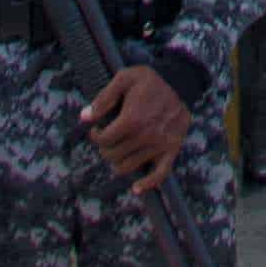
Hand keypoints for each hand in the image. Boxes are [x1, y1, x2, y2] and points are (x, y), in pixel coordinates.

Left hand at [84, 59, 193, 189]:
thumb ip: (103, 98)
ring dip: (118, 162)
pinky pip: (160, 174)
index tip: (96, 130)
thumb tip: (84, 117)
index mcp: (132, 120)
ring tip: (118, 151)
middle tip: (107, 139)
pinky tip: (136, 188)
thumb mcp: (124, 78)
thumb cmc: (150, 80)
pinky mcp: (171, 149)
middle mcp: (145, 136)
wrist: (180, 81)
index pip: (104, 140)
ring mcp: (159, 145)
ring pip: (129, 166)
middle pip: (114, 155)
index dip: (95, 136)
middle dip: (105, 148)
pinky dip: (147, 184)